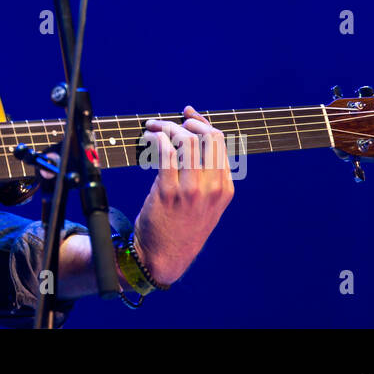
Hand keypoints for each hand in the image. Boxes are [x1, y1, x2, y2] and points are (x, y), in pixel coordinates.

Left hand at [133, 105, 233, 284]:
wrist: (163, 258)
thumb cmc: (181, 228)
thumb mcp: (206, 205)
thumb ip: (206, 177)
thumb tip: (193, 139)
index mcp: (225, 189)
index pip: (219, 142)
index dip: (201, 123)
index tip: (187, 115)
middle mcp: (212, 188)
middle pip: (206, 136)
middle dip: (185, 122)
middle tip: (168, 123)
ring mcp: (191, 190)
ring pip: (185, 140)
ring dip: (166, 126)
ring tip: (153, 128)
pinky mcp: (167, 192)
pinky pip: (164, 152)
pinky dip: (156, 138)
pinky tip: (148, 139)